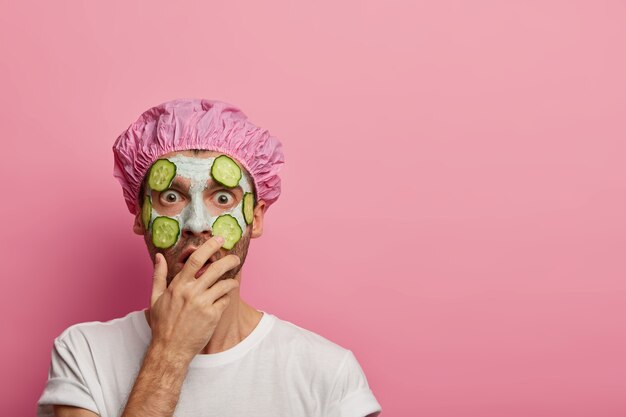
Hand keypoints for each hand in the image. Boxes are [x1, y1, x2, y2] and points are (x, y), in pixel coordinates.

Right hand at [147, 235, 240, 362]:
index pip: (196, 260)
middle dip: (228, 260)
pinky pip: (225, 300)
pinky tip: (224, 298)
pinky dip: (226, 297)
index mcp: (178, 285)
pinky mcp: (212, 316)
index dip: (209, 247)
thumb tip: (159, 256)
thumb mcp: (155, 298)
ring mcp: (203, 304)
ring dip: (231, 280)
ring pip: (224, 284)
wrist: (170, 349)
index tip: (219, 240)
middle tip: (235, 258)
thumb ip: (158, 275)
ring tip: (233, 280)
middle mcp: (191, 292)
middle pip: (215, 269)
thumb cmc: (162, 324)